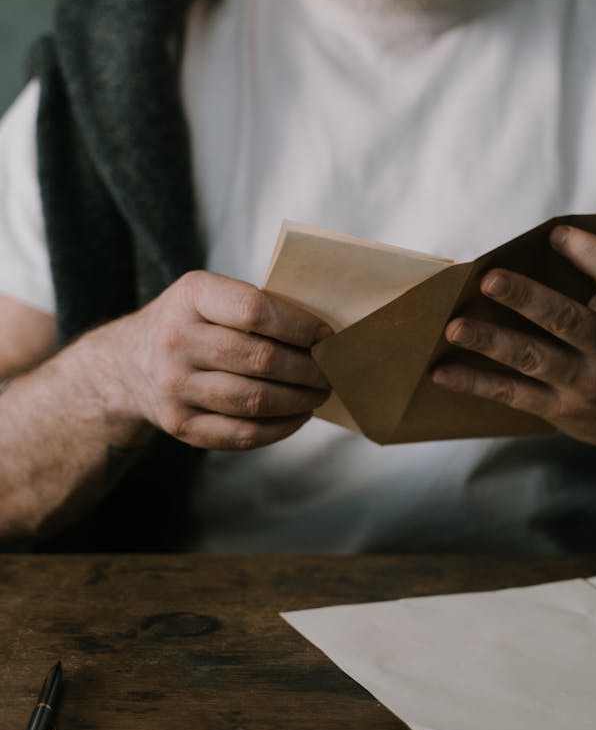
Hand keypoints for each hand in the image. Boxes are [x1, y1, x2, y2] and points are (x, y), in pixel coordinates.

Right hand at [117, 271, 331, 450]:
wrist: (129, 363)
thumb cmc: (190, 323)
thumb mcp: (210, 296)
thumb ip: (255, 307)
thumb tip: (322, 336)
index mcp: (191, 296)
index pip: (254, 310)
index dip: (299, 326)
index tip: (326, 336)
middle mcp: (175, 340)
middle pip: (259, 359)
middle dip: (308, 369)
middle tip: (332, 371)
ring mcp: (174, 386)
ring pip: (253, 400)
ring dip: (298, 400)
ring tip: (320, 394)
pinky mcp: (179, 425)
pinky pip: (241, 434)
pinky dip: (278, 428)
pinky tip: (297, 417)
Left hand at [432, 225, 595, 461]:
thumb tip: (553, 242)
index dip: (590, 253)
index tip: (556, 234)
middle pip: (567, 320)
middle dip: (526, 298)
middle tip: (488, 279)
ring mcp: (586, 383)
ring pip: (533, 359)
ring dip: (491, 341)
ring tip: (455, 327)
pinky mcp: (561, 410)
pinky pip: (514, 395)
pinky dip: (476, 383)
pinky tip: (442, 372)